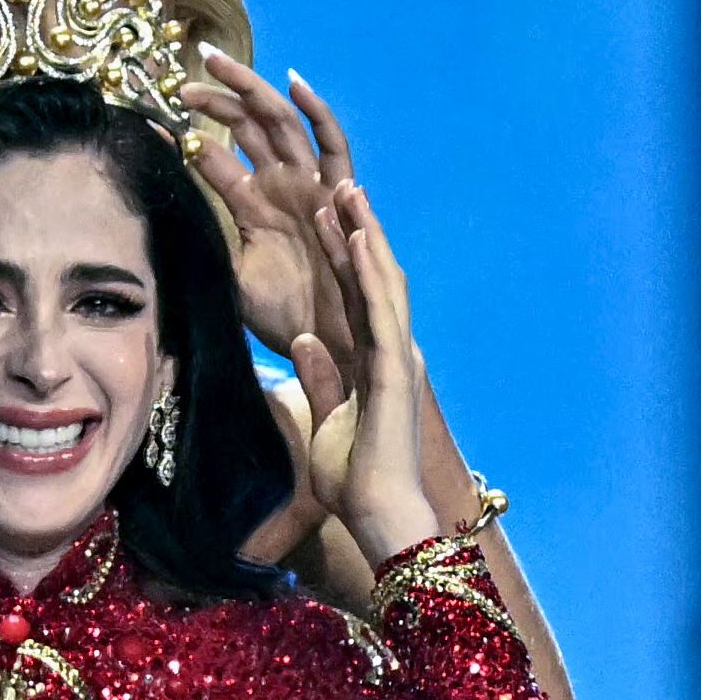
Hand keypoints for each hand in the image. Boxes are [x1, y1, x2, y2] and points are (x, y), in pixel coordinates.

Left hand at [179, 48, 358, 371]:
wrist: (327, 343)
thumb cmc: (281, 318)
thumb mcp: (227, 280)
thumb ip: (199, 250)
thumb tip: (151, 233)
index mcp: (252, 204)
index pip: (212, 157)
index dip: (182, 137)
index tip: (147, 120)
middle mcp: (279, 185)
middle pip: (245, 126)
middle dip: (216, 96)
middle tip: (181, 78)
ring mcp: (309, 184)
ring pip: (280, 122)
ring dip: (250, 91)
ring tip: (216, 63)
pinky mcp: (337, 193)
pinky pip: (333, 145)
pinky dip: (317, 112)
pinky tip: (293, 82)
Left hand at [288, 183, 438, 564]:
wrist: (379, 516)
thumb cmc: (354, 481)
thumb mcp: (324, 421)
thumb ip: (320, 379)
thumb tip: (303, 342)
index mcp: (374, 364)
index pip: (353, 298)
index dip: (340, 256)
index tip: (324, 217)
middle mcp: (392, 354)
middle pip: (372, 279)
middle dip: (356, 230)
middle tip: (338, 183)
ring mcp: (396, 359)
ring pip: (381, 283)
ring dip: (365, 235)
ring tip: (347, 190)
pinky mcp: (394, 372)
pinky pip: (380, 312)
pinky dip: (368, 273)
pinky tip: (357, 239)